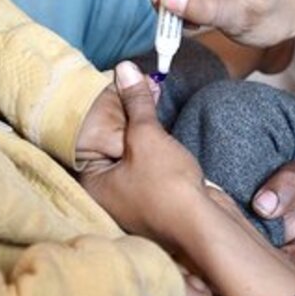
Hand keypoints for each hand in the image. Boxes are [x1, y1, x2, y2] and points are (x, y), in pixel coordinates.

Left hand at [79, 62, 208, 247]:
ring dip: (142, 124)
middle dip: (125, 110)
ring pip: (131, 149)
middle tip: (138, 82)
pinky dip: (154, 141)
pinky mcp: (154, 195)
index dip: (104, 104)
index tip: (117, 80)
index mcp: (92, 181)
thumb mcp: (147, 137)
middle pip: (110, 139)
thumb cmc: (167, 188)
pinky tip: (162, 121)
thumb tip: (125, 69)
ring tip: (153, 92)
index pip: (89, 133)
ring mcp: (131, 195)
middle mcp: (107, 190)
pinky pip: (148, 160)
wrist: (205, 226)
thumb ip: (136, 103)